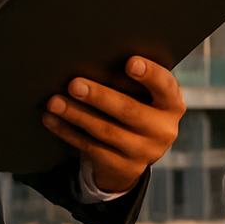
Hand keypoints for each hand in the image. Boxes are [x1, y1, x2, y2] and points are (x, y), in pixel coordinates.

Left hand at [42, 56, 185, 193]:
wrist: (136, 152)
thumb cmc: (136, 105)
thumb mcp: (143, 95)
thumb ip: (131, 80)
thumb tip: (93, 56)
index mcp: (172, 104)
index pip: (165, 86)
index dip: (150, 74)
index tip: (130, 62)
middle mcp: (163, 130)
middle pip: (129, 111)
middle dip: (99, 96)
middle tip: (74, 84)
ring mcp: (144, 152)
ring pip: (105, 131)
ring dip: (76, 114)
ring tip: (54, 101)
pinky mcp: (123, 167)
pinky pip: (91, 147)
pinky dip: (68, 131)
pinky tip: (52, 119)